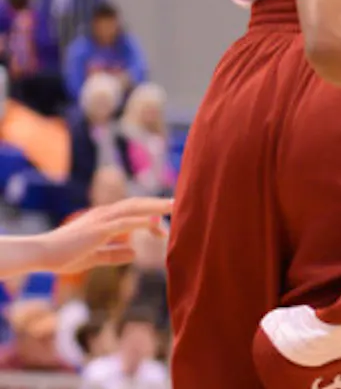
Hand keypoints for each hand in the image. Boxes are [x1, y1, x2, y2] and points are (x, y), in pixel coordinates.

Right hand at [32, 196, 170, 272]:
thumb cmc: (63, 255)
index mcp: (104, 219)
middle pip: (138, 204)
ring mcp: (102, 220)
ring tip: (174, 206)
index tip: (165, 226)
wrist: (41, 254)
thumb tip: (134, 253)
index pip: (133, 212)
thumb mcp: (93, 256)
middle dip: (158, 204)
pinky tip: (155, 222)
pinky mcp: (98, 229)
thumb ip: (113, 253)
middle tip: (180, 203)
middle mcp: (105, 214)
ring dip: (155, 207)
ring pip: (134, 208)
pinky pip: (124, 223)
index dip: (151, 215)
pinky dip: (141, 221)